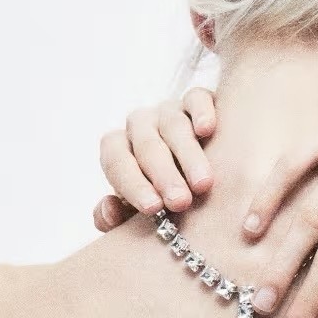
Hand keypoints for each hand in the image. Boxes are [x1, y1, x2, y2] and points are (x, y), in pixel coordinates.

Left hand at [93, 89, 216, 231]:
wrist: (201, 177)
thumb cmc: (164, 199)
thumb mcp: (139, 213)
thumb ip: (116, 218)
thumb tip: (109, 210)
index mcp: (120, 151)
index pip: (116, 161)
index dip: (133, 185)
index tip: (153, 209)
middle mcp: (140, 127)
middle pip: (147, 145)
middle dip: (164, 176)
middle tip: (180, 203)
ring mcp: (169, 111)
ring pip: (173, 126)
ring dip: (188, 156)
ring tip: (203, 185)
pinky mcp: (198, 101)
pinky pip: (196, 98)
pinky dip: (201, 112)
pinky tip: (208, 130)